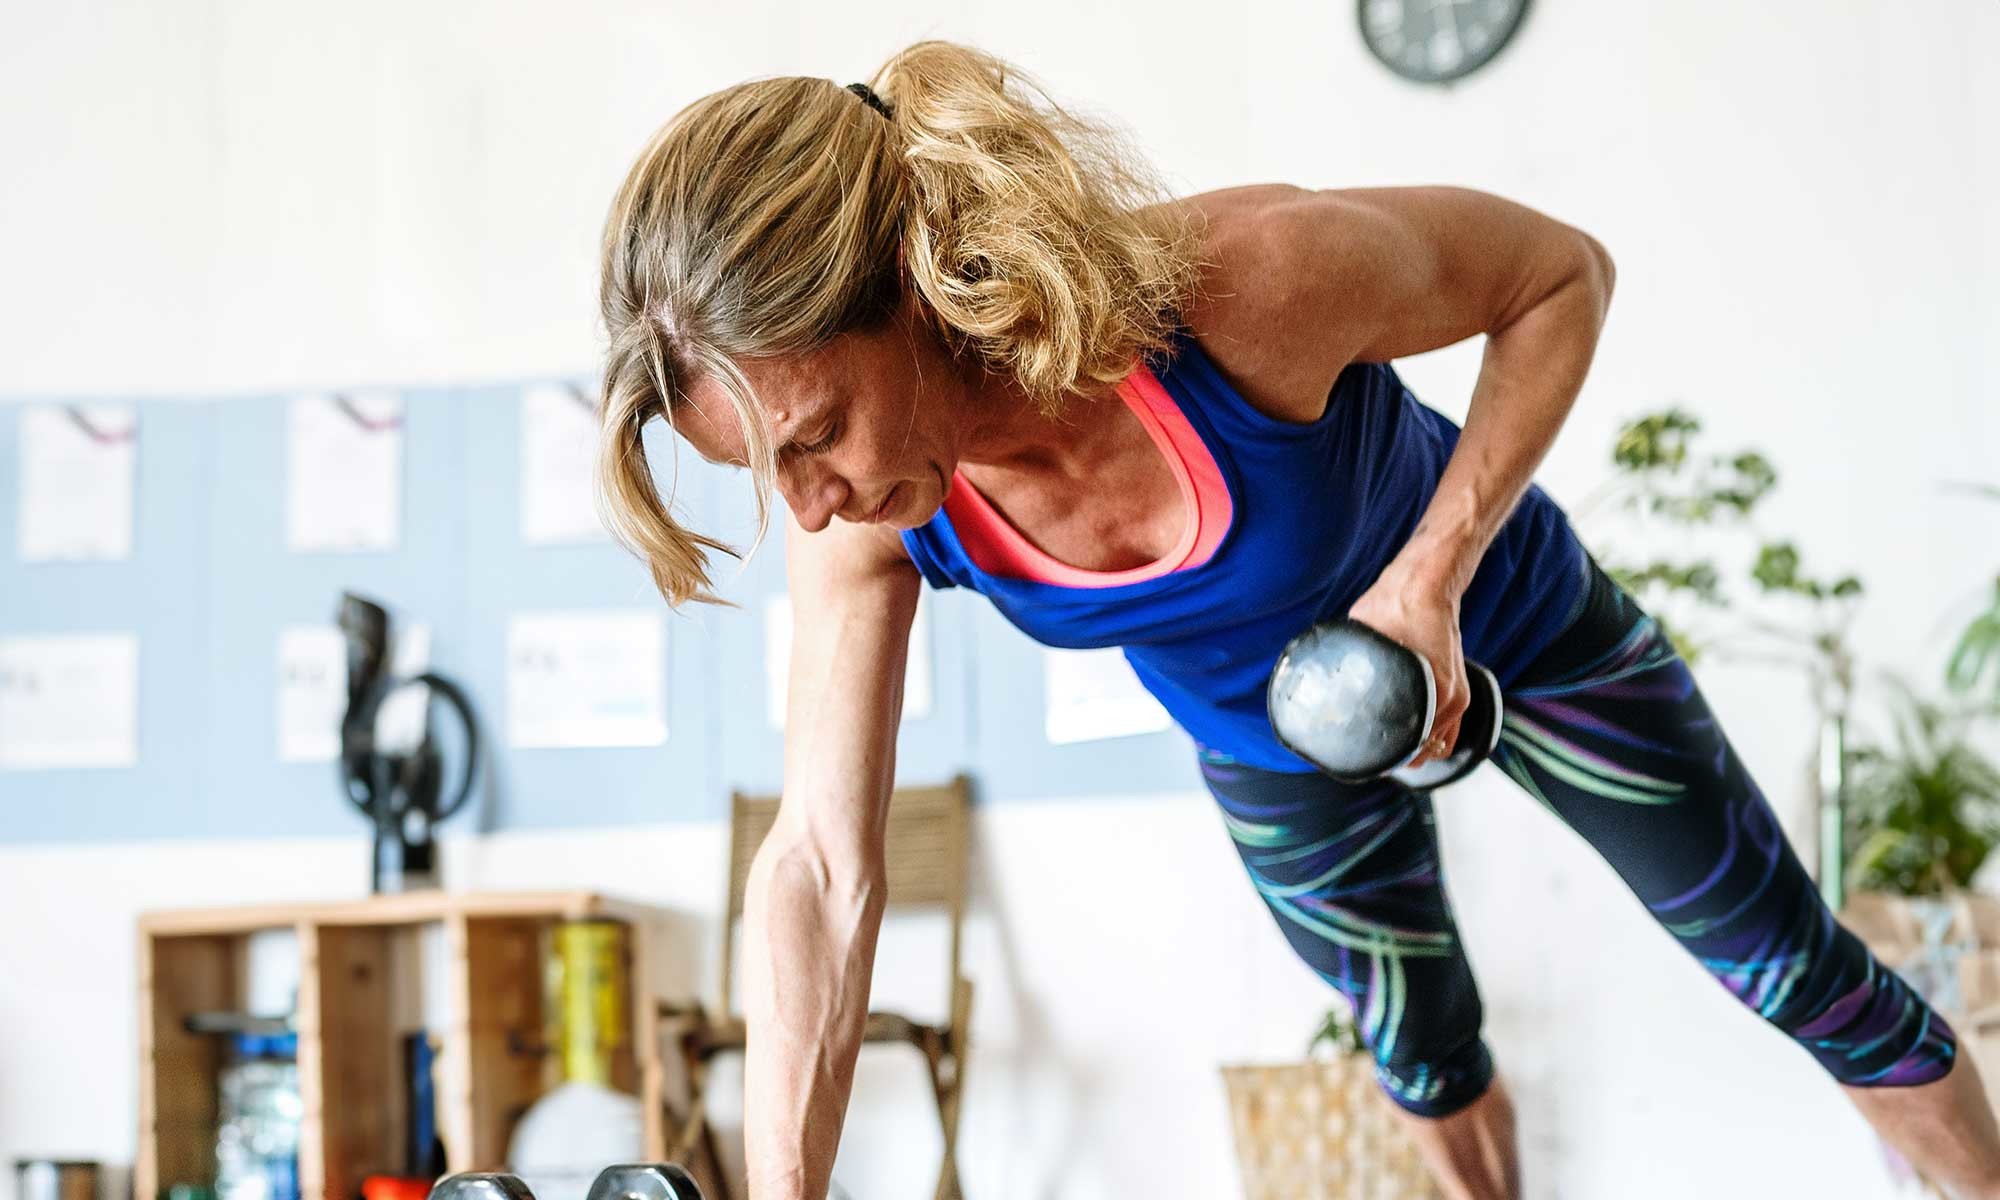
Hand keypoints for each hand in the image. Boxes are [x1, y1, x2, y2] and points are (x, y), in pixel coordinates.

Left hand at [1346, 566, 1468, 770]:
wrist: (1426, 584)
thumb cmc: (1393, 607)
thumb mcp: (1363, 639)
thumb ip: (1350, 667)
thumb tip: (1319, 688)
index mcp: (1435, 691)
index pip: (1413, 747)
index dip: (1388, 759)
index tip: (1366, 760)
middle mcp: (1452, 698)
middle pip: (1426, 751)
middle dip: (1399, 757)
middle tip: (1370, 756)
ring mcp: (1460, 694)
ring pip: (1439, 743)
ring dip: (1416, 748)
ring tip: (1387, 748)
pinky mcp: (1461, 687)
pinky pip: (1449, 728)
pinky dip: (1431, 736)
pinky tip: (1409, 736)